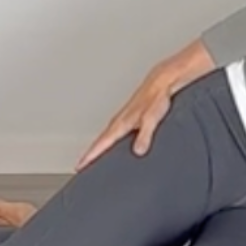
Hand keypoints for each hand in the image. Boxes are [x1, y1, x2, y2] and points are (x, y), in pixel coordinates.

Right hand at [74, 39, 214, 170]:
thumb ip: (144, 135)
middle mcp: (121, 119)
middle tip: (81, 165)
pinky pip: (117, 129)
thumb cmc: (159, 95)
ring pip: (108, 133)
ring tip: (93, 156)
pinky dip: (112, 137)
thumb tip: (137, 151)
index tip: (80, 165)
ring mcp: (126, 116)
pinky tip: (117, 141)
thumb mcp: (152, 118)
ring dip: (100, 145)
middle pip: (101, 139)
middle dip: (91, 152)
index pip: (102, 142)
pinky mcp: (133, 113)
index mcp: (122, 122)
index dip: (91, 155)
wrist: (165, 79)